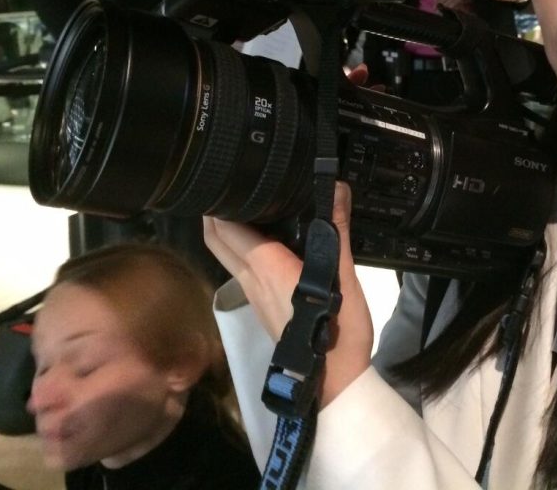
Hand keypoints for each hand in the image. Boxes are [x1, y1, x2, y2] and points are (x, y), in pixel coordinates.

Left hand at [204, 182, 372, 405]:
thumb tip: (336, 187)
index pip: (225, 227)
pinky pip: (242, 267)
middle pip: (216, 239)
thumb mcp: (344, 276)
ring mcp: (253, 295)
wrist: (334, 380)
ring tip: (247, 202)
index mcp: (265, 267)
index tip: (224, 175)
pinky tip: (267, 237)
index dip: (217, 200)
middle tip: (227, 184)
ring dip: (227, 229)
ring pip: (227, 254)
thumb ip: (337, 230)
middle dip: (213, 211)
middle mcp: (251, 280)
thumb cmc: (337, 331)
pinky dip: (243, 246)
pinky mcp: (262, 304)